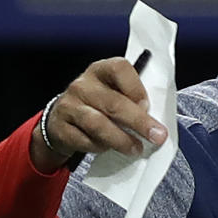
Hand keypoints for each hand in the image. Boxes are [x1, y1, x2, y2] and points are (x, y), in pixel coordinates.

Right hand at [30, 56, 167, 171]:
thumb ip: (132, 102)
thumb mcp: (114, 96)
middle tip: (156, 136)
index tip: (148, 106)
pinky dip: (100, 147)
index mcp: (101, 71)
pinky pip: (84, 140)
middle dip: (139, 122)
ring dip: (121, 139)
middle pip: (113, 102)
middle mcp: (83, 85)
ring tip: (136, 149)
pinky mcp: (61, 127)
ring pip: (98, 124)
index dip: (136, 87)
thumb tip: (156, 122)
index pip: (119, 68)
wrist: (62, 121)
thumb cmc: (97, 107)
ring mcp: (69, 105)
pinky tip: (108, 149)